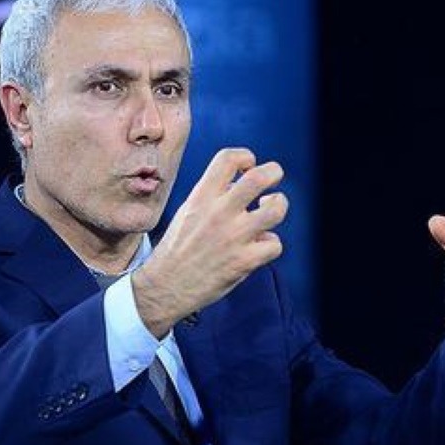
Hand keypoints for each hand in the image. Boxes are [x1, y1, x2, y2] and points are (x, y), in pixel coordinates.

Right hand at [133, 148, 286, 337]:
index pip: (228, 158)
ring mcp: (234, 237)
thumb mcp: (187, 212)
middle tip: (273, 180)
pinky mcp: (244, 261)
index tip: (247, 167)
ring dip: (278, 206)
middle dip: (274, 172)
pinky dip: (270, 244)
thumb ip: (212, 196)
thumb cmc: (177, 250)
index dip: (245, 157)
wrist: (165, 287)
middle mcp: (219, 213)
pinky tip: (259, 246)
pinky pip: (275, 244)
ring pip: (276, 209)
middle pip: (260, 178)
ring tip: (269, 211)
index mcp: (201, 197)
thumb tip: (240, 183)